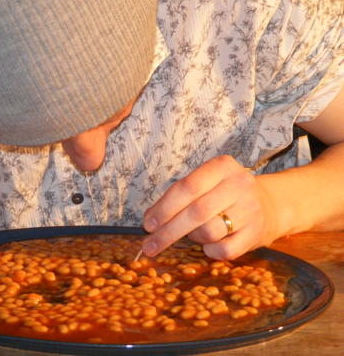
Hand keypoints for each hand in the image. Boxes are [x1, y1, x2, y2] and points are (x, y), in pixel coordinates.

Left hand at [142, 155, 276, 259]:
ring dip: (192, 237)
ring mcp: (251, 209)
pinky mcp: (257, 233)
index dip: (164, 208)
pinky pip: (223, 250)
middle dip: (168, 231)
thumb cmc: (224, 194)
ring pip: (209, 231)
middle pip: (196, 212)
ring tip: (193, 234)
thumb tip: (149, 220)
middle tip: (150, 246)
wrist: (270, 206)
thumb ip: (176, 197)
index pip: (187, 187)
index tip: (147, 224)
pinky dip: (209, 250)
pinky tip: (209, 244)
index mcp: (222, 166)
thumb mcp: (204, 185)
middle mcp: (239, 184)